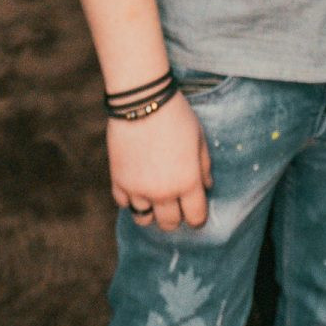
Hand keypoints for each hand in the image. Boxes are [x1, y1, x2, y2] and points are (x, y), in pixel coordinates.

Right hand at [108, 90, 213, 231]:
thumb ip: (204, 167)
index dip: (198, 217)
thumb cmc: (176, 116)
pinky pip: (124, 204)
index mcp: (187, 182)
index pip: (195, 217)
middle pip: (169, 223)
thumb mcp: (199, 139)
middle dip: (175, 217)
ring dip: (151, 212)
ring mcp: (138, 189)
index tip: (196, 211)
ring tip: (154, 198)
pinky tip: (137, 186)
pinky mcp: (118, 181)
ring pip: (144, 219)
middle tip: (176, 204)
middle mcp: (163, 192)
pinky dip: (131, 199)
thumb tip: (206, 187)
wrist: (142, 101)